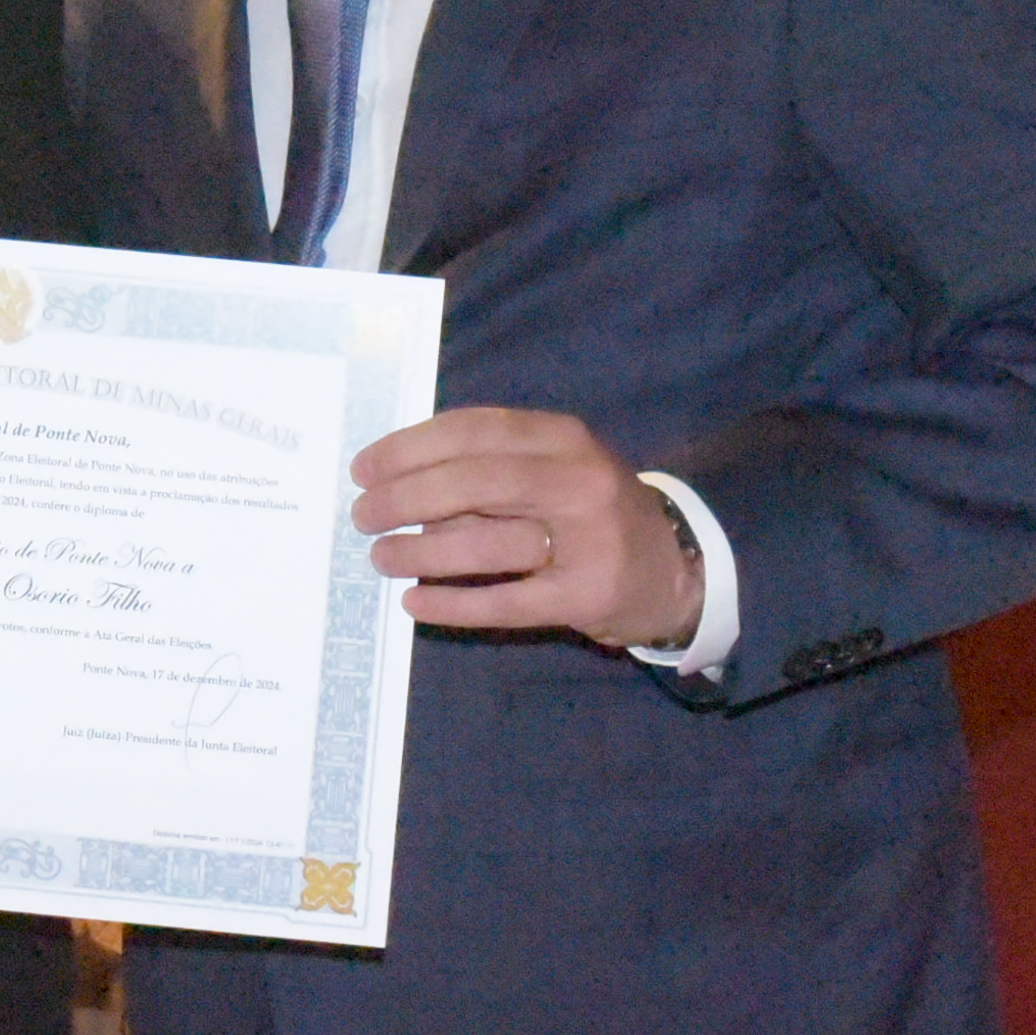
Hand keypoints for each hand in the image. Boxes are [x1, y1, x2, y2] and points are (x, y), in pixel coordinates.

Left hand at [349, 407, 701, 650]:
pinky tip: (414, 602)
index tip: (364, 468)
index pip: (472, 430)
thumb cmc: (591, 512)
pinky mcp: (585, 596)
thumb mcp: (554, 468)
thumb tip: (398, 478)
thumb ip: (491, 464)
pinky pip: (504, 602)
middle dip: (404, 498)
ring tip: (380, 557)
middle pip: (473, 482)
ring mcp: (586, 540)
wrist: (673, 570)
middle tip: (362, 516)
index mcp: (562, 438)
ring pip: (484, 543)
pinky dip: (452, 604)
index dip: (409, 447)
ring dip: (419, 551)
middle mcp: (577, 481)